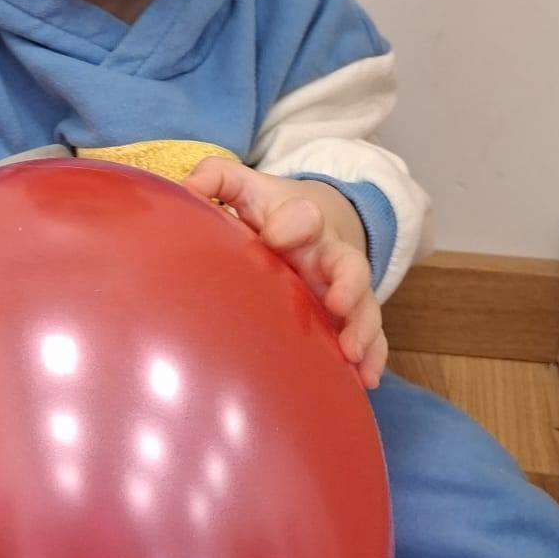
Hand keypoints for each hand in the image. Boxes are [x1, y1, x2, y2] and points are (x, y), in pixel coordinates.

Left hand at [183, 155, 388, 388]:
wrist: (310, 221)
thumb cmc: (268, 211)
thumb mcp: (243, 188)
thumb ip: (215, 178)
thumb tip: (186, 188)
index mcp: (301, 222)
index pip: (303, 216)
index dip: (292, 224)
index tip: (274, 236)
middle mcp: (327, 255)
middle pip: (349, 264)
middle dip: (348, 283)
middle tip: (338, 302)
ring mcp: (342, 287)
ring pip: (365, 304)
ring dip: (362, 327)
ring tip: (352, 353)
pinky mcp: (349, 314)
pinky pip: (371, 335)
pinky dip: (372, 356)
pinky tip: (366, 379)